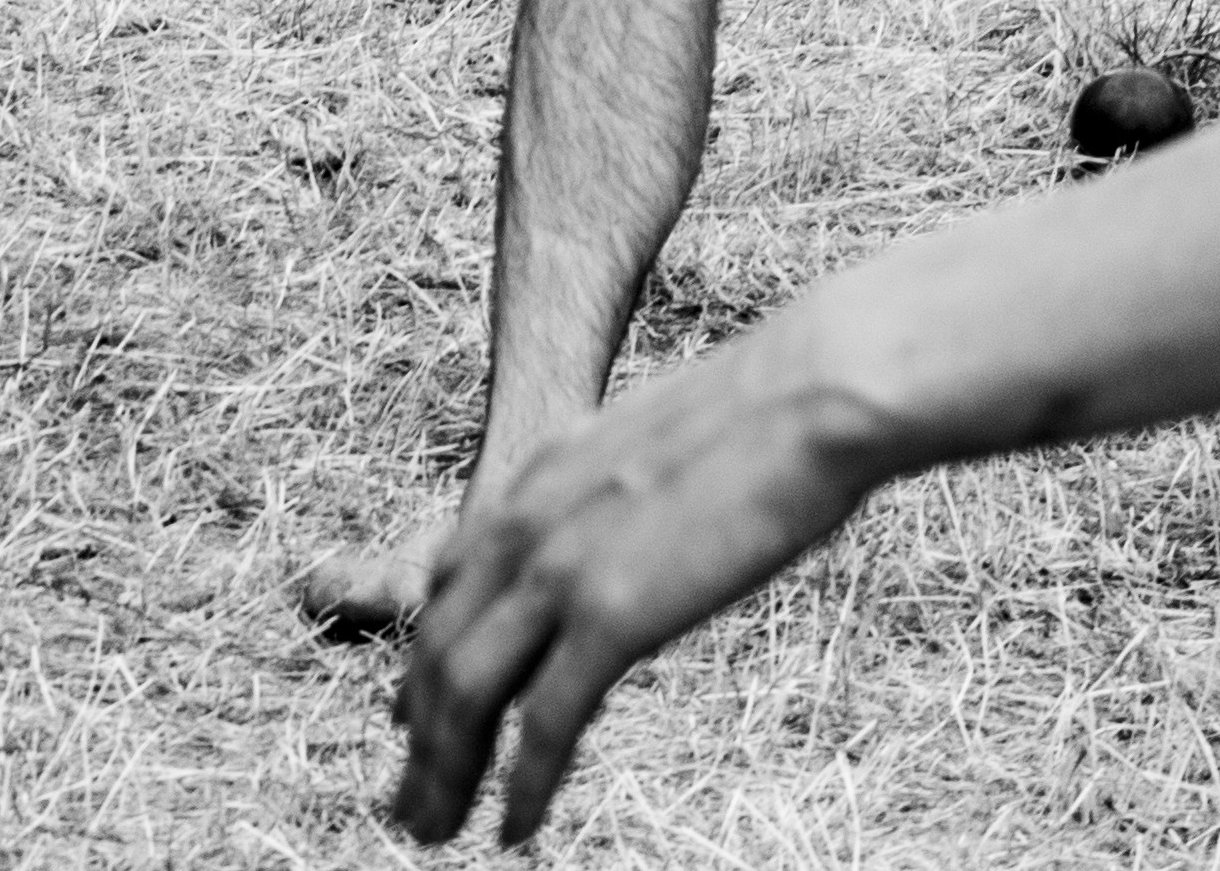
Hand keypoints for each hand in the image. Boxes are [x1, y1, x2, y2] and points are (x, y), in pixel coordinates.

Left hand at [393, 326, 891, 847]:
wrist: (811, 393)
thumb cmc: (767, 414)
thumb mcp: (651, 446)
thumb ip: (613, 497)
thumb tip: (627, 536)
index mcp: (538, 479)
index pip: (448, 585)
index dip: (425, 661)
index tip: (412, 718)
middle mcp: (526, 523)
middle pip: (439, 650)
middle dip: (418, 740)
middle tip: (408, 807)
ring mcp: (563, 569)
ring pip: (467, 695)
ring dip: (445, 775)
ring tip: (434, 833)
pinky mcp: (613, 615)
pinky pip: (545, 724)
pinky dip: (523, 786)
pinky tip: (515, 831)